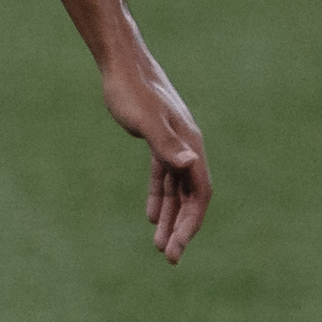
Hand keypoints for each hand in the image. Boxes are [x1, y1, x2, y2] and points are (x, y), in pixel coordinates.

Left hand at [100, 52, 210, 263]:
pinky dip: (160, 197)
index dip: (191, 222)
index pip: (200, 193)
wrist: (121, 63)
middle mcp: (188, 147)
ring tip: (159, 246)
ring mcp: (175, 144)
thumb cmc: (131, 90)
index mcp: (191, 145)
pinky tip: (152, 216)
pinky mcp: (158, 140)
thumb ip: (167, 144)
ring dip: (171, 217)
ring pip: (178, 189)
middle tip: (168, 258)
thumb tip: (190, 163)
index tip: (177, 247)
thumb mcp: (146, 120)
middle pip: (191, 196)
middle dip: (181, 228)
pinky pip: (164, 176)